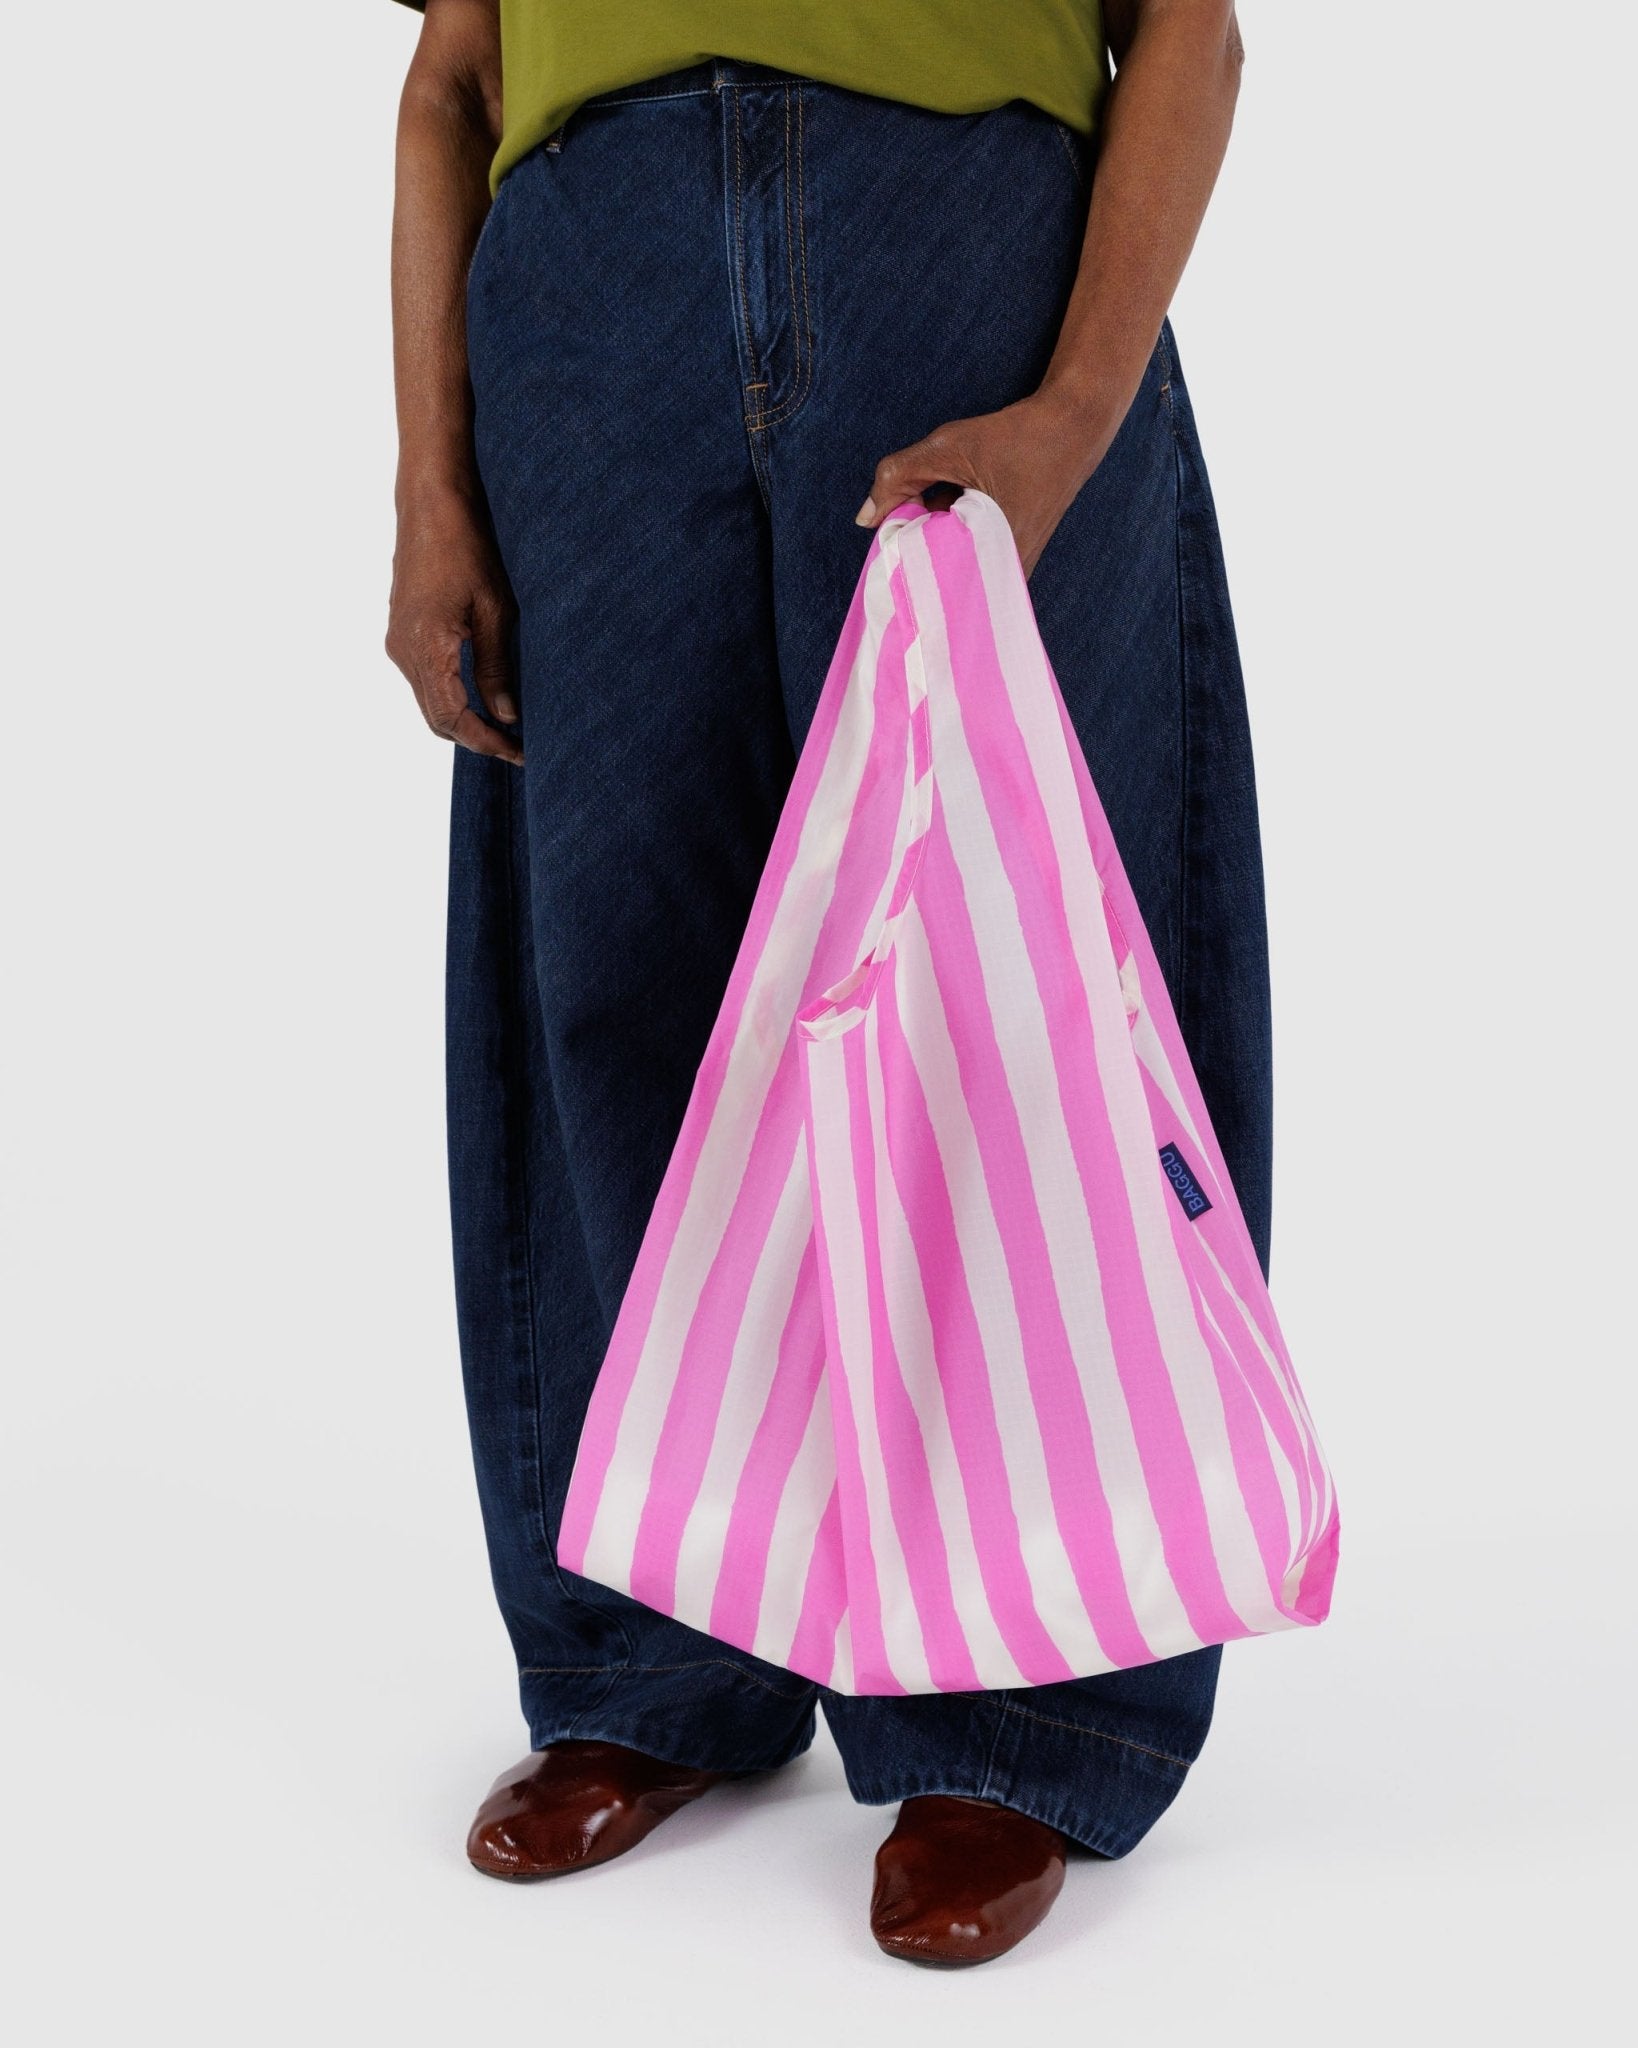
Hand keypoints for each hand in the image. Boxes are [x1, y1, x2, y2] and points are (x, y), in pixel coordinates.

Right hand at [386, 488, 522, 765]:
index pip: (453, 718)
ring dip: (463, 721)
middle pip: (436, 719)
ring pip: (428, 703)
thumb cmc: (468, 547)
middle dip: (475, 739)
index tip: (518, 753)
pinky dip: (450, 698)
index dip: (486, 742)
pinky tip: (480, 695)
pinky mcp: (401, 633)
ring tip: (503, 727)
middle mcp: (404, 651)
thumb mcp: (496, 610)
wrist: (431, 504)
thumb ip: (495, 667)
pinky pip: (423, 681)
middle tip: (515, 747)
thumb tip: (505, 716)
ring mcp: (398, 642)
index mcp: (427, 648)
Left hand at [854, 386, 1123, 575]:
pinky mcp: (1016, 559)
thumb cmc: (1013, 437)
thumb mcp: (947, 446)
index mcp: (991, 554)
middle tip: (928, 503)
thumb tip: (865, 517)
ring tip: (951, 498)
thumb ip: (898, 475)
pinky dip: (958, 533)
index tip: (898, 531)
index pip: (927, 576)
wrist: (1072, 429)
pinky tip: (964, 502)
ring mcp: (1014, 569)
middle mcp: (1007, 573)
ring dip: (941, 536)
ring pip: (954, 564)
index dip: (904, 555)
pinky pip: (972, 556)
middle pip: (939, 573)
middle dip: (921, 544)